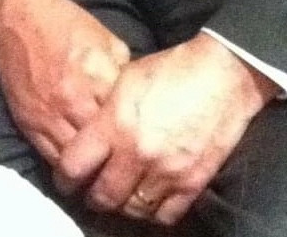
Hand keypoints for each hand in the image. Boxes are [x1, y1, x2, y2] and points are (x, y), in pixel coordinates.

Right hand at [0, 0, 131, 167]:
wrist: (18, 16)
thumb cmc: (65, 24)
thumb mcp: (106, 39)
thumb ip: (123, 72)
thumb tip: (139, 100)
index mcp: (98, 75)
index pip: (126, 119)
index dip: (138, 134)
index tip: (146, 142)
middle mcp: (74, 99)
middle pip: (105, 146)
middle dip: (119, 159)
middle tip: (133, 171)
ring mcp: (49, 115)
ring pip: (78, 162)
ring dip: (93, 173)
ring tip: (108, 181)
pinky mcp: (29, 124)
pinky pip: (53, 159)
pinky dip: (69, 169)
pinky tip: (81, 174)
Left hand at [55, 32, 278, 225]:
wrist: (221, 75)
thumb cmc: (170, 70)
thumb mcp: (125, 78)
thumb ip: (105, 112)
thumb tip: (88, 133)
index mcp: (115, 124)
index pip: (74, 166)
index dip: (64, 178)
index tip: (65, 180)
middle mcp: (136, 153)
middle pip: (102, 197)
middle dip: (92, 197)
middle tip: (92, 192)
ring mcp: (166, 172)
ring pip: (132, 211)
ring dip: (123, 206)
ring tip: (121, 195)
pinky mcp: (192, 183)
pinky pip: (165, 216)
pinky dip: (154, 212)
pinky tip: (150, 198)